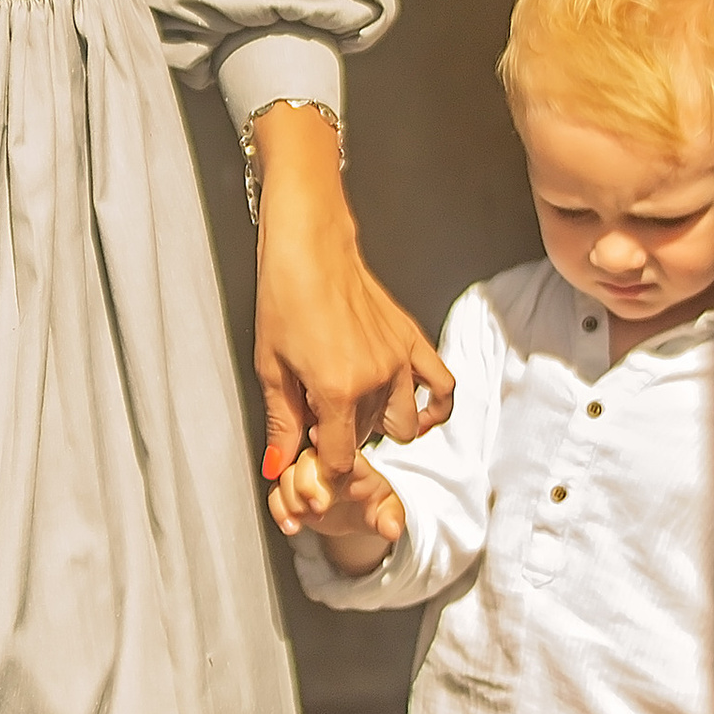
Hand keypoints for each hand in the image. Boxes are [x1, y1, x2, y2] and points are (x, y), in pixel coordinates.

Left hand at [249, 103, 453, 483]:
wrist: (310, 246)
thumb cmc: (284, 297)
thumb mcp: (270, 367)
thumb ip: (282, 422)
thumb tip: (278, 466)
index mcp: (337, 389)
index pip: (341, 460)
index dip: (323, 466)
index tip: (311, 456)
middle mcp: (377, 379)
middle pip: (369, 441)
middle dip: (345, 439)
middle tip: (321, 417)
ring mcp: (400, 360)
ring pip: (403, 424)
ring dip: (379, 424)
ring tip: (353, 406)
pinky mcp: (413, 340)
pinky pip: (443, 386)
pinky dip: (434, 407)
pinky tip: (417, 412)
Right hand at [269, 442, 406, 565]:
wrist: (356, 516)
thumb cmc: (374, 504)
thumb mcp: (387, 510)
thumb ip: (391, 517)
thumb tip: (393, 529)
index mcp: (351, 458)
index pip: (338, 449)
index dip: (326, 454)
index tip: (320, 457)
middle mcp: (325, 461)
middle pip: (307, 458)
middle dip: (307, 482)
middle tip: (318, 506)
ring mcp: (305, 475)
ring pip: (286, 474)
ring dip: (291, 497)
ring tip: (304, 517)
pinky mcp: (291, 490)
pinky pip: (276, 494)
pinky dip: (279, 508)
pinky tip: (290, 525)